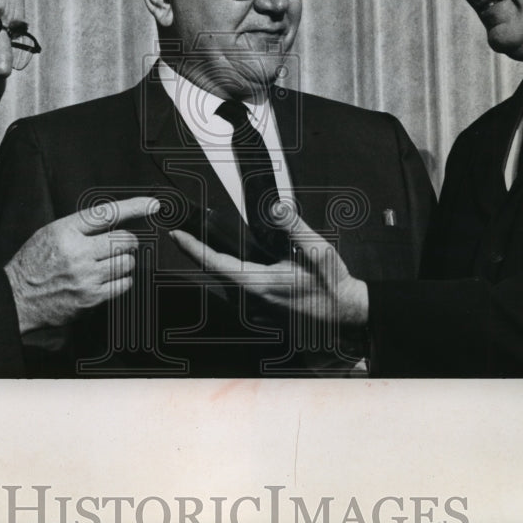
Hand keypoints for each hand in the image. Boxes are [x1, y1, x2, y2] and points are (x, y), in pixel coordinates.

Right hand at [4, 196, 159, 333]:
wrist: (16, 298)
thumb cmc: (33, 263)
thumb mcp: (50, 233)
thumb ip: (80, 227)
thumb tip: (114, 221)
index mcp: (66, 230)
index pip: (107, 213)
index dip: (134, 207)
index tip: (153, 205)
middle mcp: (78, 251)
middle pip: (124, 240)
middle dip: (129, 241)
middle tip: (122, 245)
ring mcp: (86, 276)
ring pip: (127, 262)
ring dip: (126, 261)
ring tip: (112, 263)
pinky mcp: (91, 297)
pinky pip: (124, 284)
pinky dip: (123, 279)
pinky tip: (112, 278)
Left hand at [169, 203, 368, 326]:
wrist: (345, 314)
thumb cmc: (333, 286)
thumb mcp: (319, 250)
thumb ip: (295, 227)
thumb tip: (276, 207)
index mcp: (260, 285)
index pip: (216, 264)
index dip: (193, 249)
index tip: (177, 235)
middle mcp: (251, 302)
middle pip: (215, 273)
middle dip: (199, 252)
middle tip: (186, 231)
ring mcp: (254, 311)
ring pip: (225, 284)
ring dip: (216, 264)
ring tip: (205, 243)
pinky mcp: (259, 314)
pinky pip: (237, 293)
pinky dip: (230, 276)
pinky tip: (234, 263)